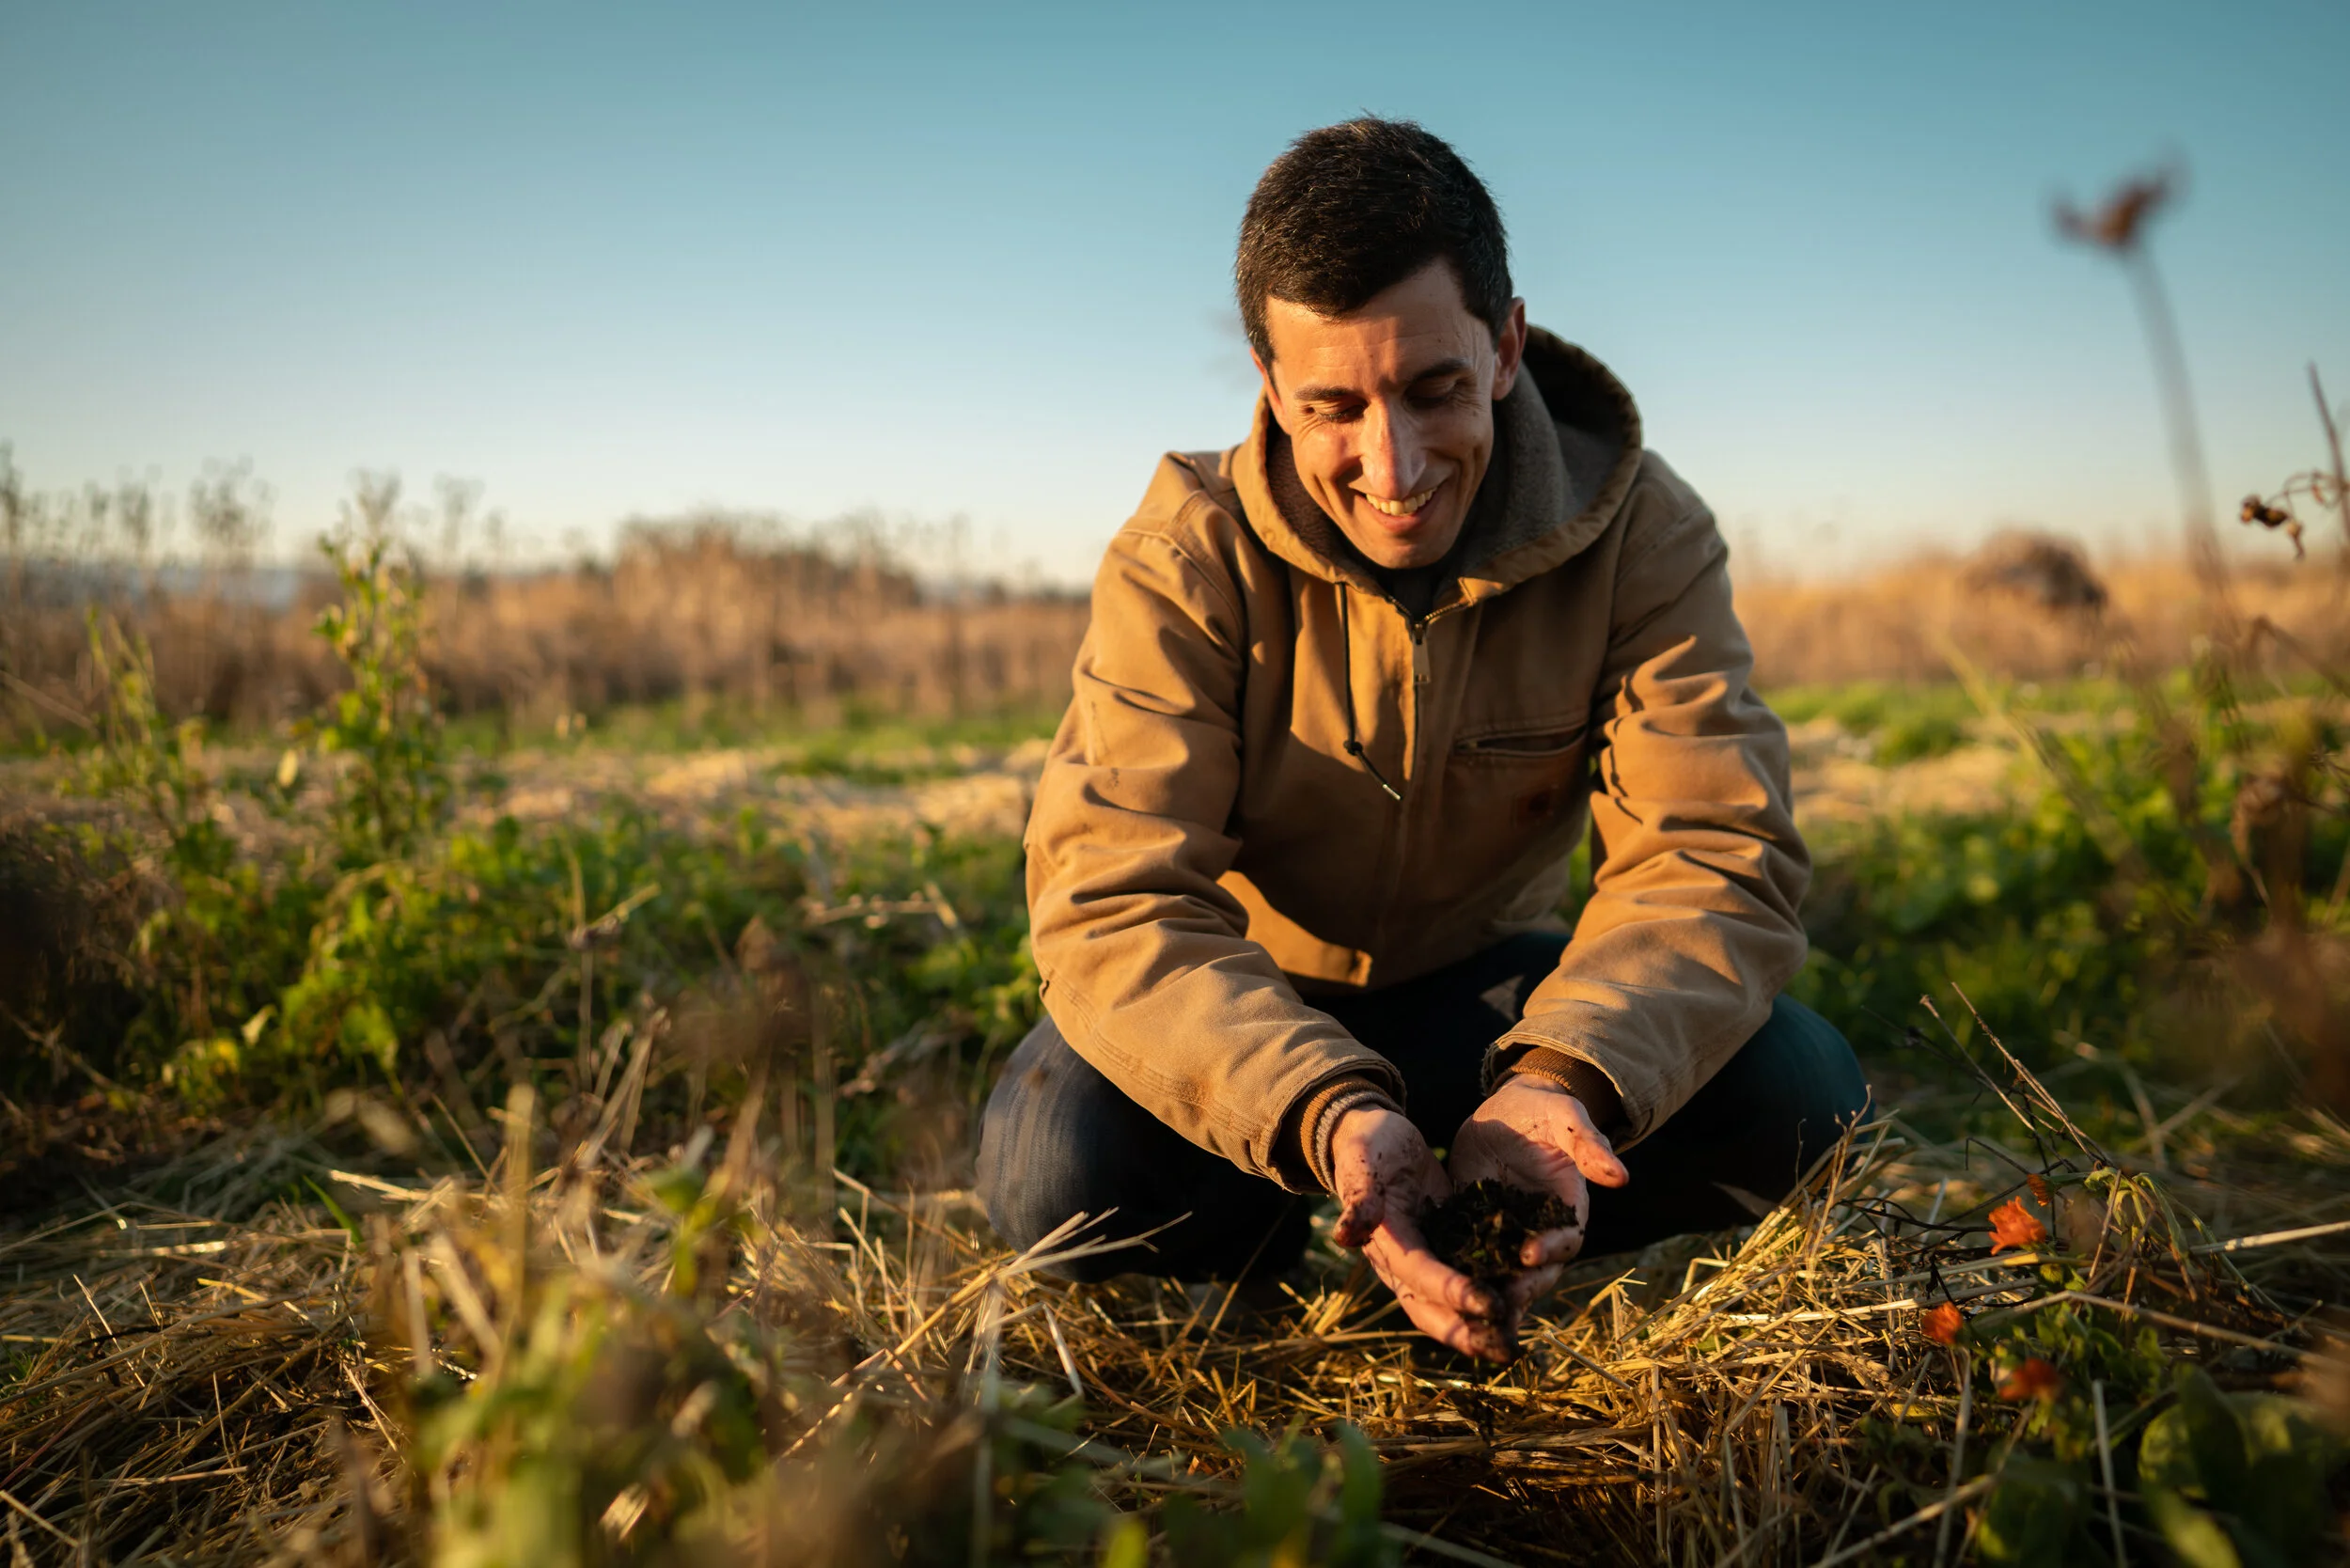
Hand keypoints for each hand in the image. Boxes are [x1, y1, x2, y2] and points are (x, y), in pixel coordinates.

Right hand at [1328, 1104, 1510, 1361]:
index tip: (1492, 1306)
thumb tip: (1343, 1235)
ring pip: (1451, 1307)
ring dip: (1481, 1328)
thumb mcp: (1362, 1163)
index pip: (1420, 1275)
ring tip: (1515, 1344)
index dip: (1454, 1293)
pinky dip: (1493, 1297)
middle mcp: (1404, 1263)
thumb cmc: (1368, 1146)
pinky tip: (1523, 1306)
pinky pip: (1470, 1280)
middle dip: (1468, 1334)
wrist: (1376, 1136)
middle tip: (1506, 1350)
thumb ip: (1359, 1198)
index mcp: (1386, 1243)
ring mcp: (1427, 1259)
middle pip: (1431, 1311)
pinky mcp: (1447, 1247)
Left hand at [1449, 1077, 1630, 1321]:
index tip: (1527, 1254)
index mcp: (1568, 1208)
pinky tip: (1440, 1292)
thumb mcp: (1565, 1118)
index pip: (1566, 1239)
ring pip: (1504, 1272)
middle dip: (1521, 1288)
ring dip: (1492, 1292)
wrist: (1509, 1110)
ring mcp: (1508, 1233)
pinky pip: (1472, 1256)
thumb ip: (1589, 1146)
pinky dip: (1461, 1275)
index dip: (1550, 1249)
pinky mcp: (1477, 1228)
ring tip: (1470, 1313)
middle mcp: (1540, 1230)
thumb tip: (1621, 1176)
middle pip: (1537, 1270)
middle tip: (1497, 1301)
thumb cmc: (1544, 1109)